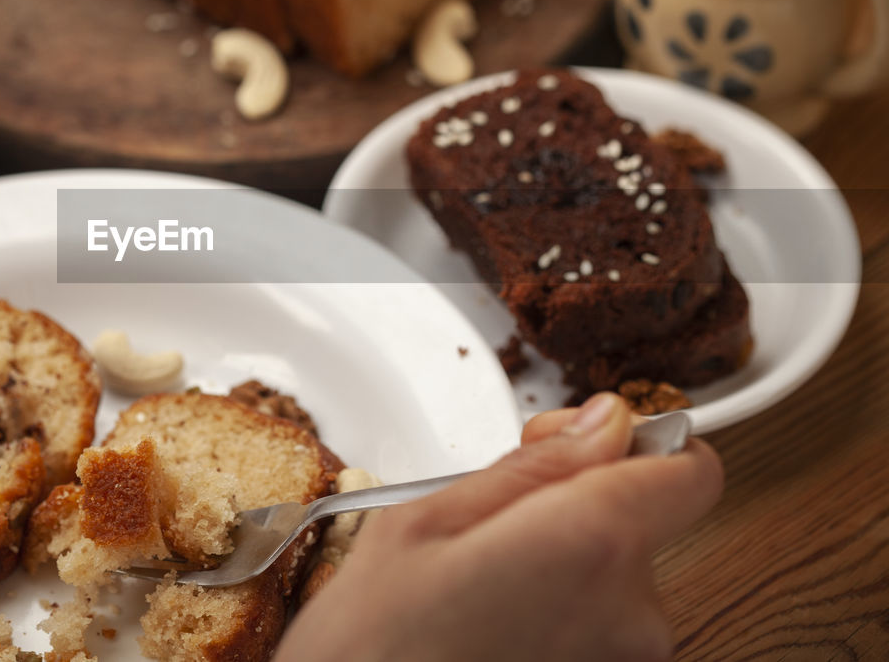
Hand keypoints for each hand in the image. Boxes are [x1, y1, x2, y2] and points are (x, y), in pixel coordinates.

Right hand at [275, 393, 722, 661]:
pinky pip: (599, 630)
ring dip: (562, 568)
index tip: (582, 446)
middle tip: (491, 522)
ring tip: (480, 586)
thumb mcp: (425, 518)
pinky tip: (494, 624)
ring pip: (615, 580)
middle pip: (643, 523)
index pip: (691, 469)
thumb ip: (535, 464)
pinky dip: (558, 616)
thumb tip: (605, 424)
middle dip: (576, 507)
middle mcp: (630, 614)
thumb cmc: (373, 646)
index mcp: (589, 543)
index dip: (640, 443)